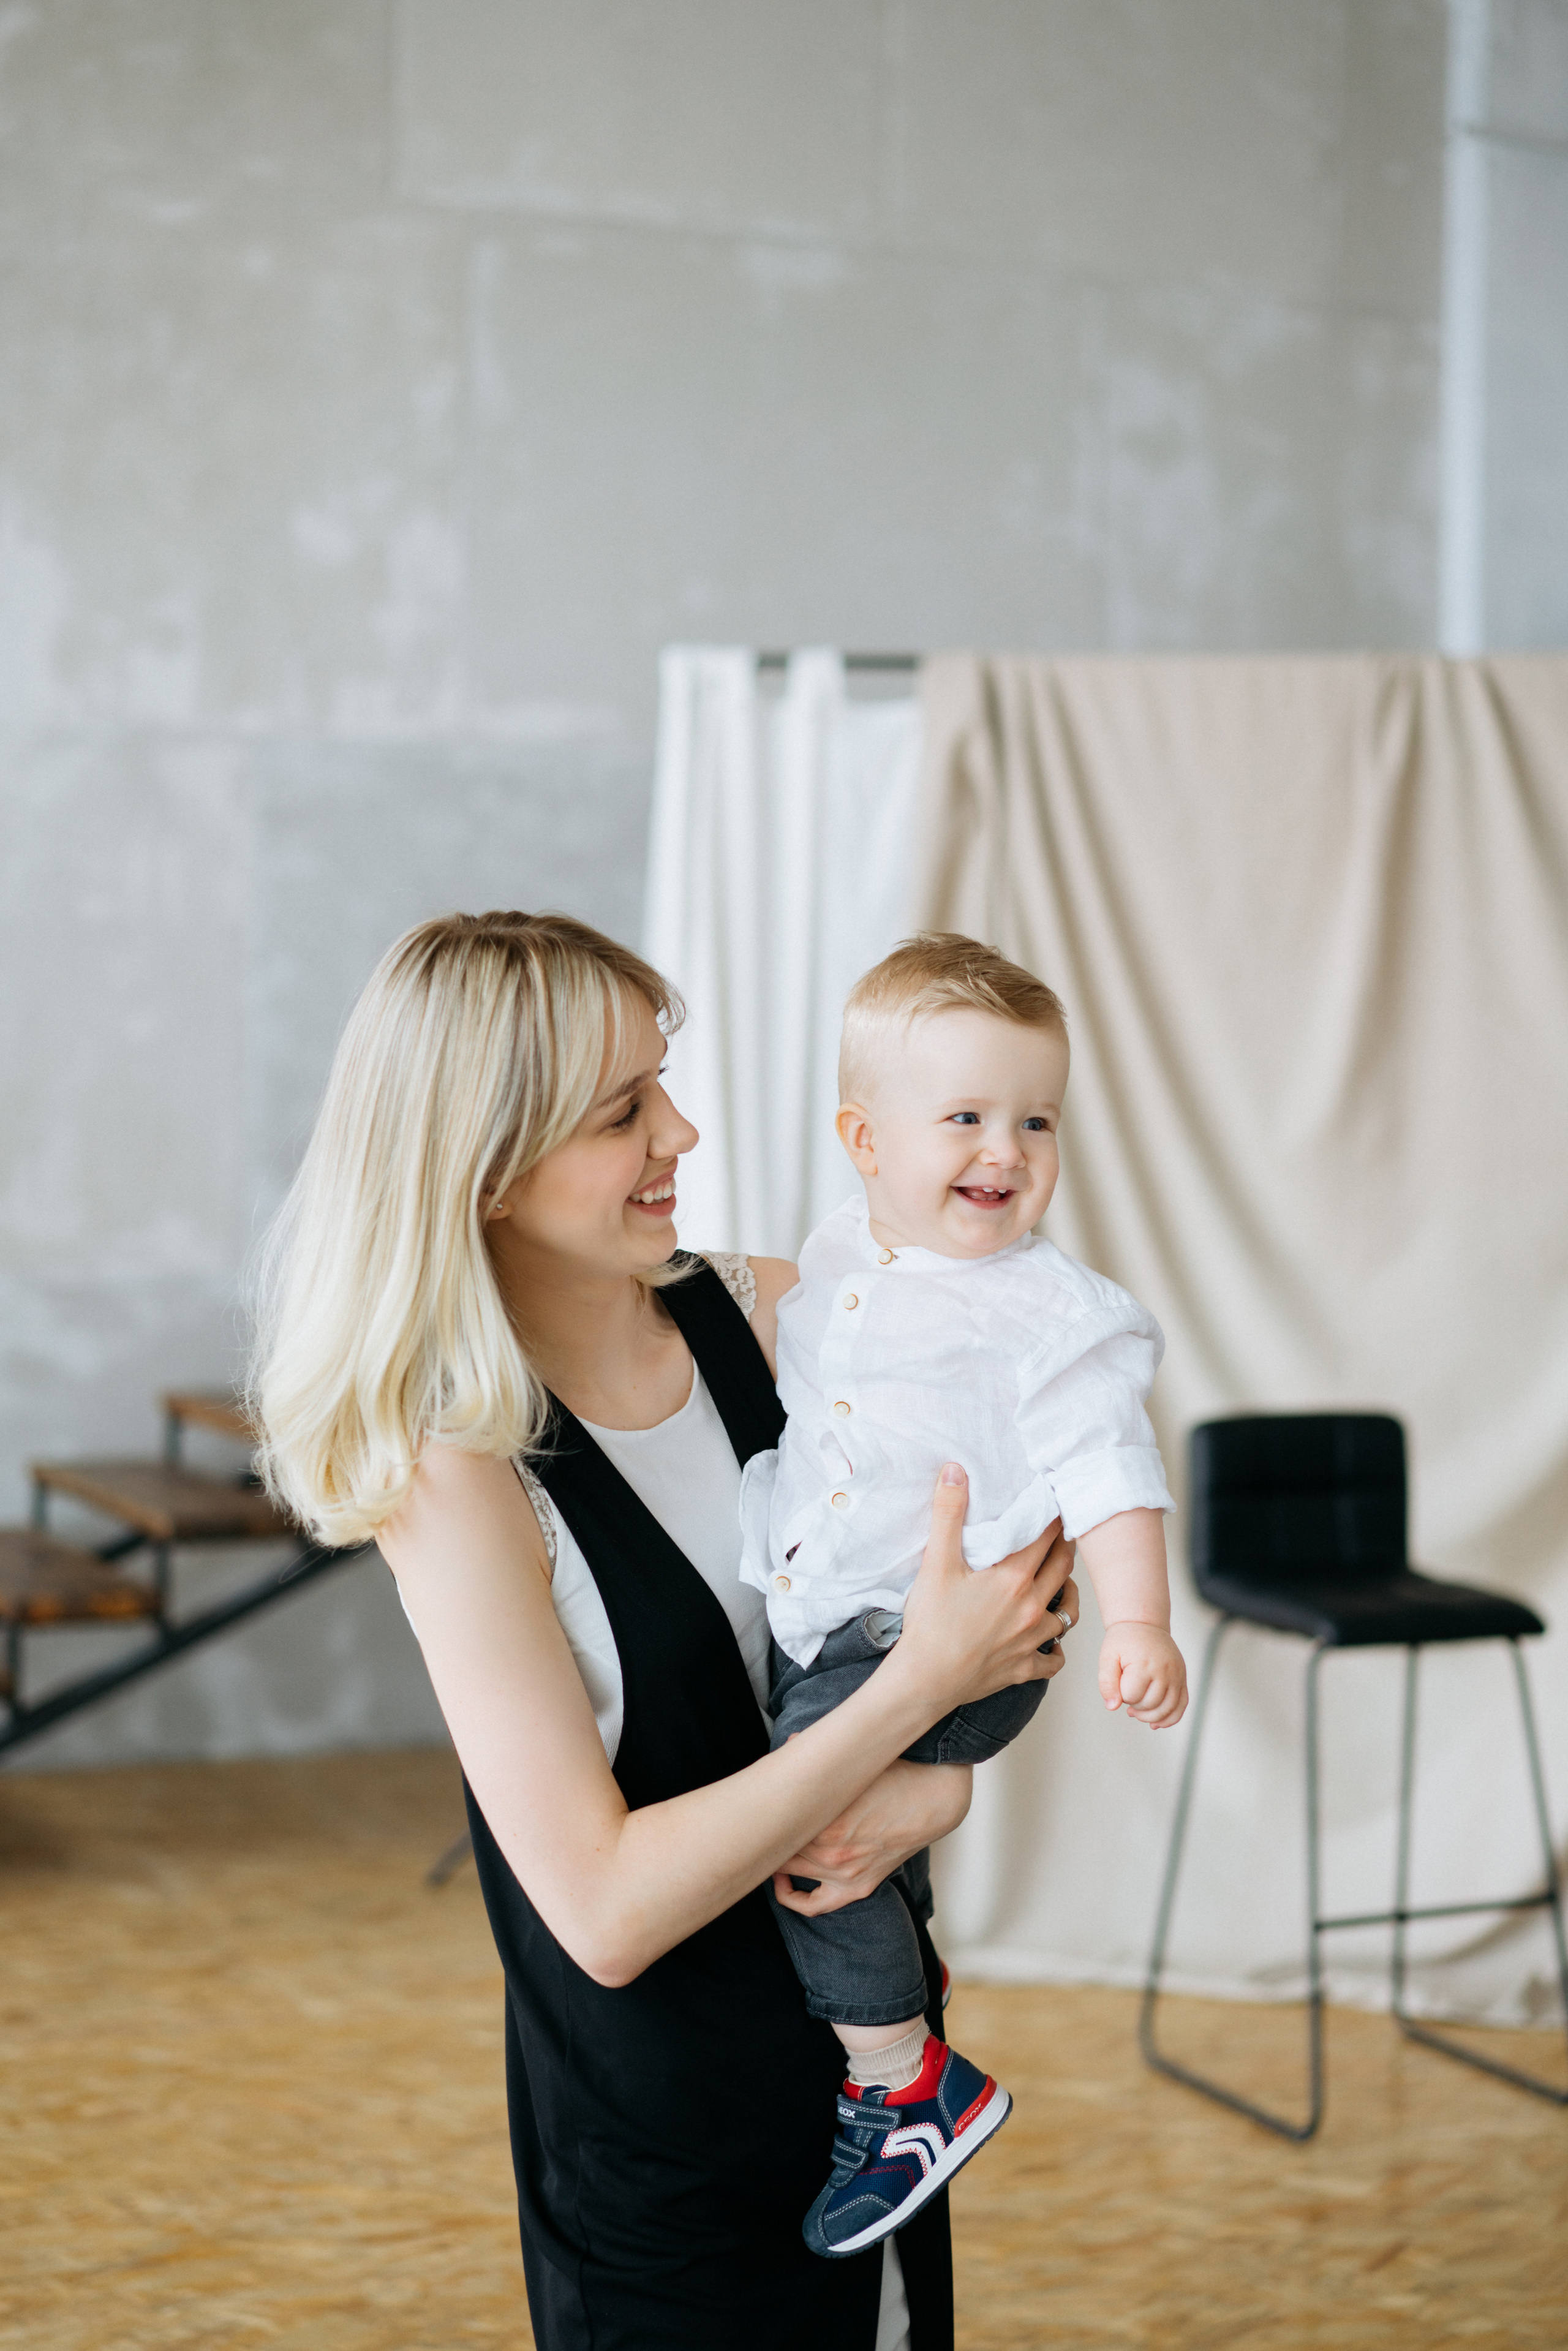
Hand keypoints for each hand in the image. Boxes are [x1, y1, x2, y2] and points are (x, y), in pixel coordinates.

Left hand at [772, 1759, 971, 1915]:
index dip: (759, 1815)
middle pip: (780, 1848)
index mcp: (825, 1821)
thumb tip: (791, 1744)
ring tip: (770, 1841)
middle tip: (756, 1821)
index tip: (752, 1806)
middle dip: (767, 1834)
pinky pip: (816, 1905)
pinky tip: (783, 1884)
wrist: (936, 1799)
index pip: (775, 1825)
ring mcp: (844, 1873)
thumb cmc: (895, 1774)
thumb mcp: (854, 1762)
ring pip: (790, 1871)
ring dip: (776, 1857)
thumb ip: (817, 1752)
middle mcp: (831, 1852)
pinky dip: (793, 1898)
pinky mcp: (858, 1886)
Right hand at [896, 1466, 1075, 1715]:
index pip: (1046, 1537)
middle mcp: (1032, 1608)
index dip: (1052, 1518)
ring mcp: (1031, 1641)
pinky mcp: (1025, 1668)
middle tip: (1061, 1535)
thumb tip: (955, 1471)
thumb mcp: (936, 1563)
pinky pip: (1054, 1659)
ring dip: (1066, 1595)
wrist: (924, 1681)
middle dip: (1064, 1548)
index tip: (1054, 1504)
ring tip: (1059, 1583)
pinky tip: (1048, 1641)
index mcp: (1014, 1578)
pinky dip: (1055, 1649)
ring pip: (1068, 1613)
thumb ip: (948, 1514)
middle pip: (1063, 1569)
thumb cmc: (930, 1623)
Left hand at [1098, 1622, 1186, 1726]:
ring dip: (1149, 1716)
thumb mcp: (1108, 1656)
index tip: (1119, 1682)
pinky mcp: (1182, 1678)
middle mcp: (1164, 1670)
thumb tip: (1112, 1707)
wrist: (1144, 1624)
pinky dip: (1170, 1718)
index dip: (1121, 1695)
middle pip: (1149, 1705)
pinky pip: (1182, 1705)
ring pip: (1167, 1710)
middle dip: (1134, 1705)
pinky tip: (1156, 1723)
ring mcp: (1176, 1675)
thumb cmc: (1124, 1641)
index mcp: (1144, 1664)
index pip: (1131, 1696)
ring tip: (1136, 1710)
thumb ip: (1106, 1682)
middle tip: (1126, 1693)